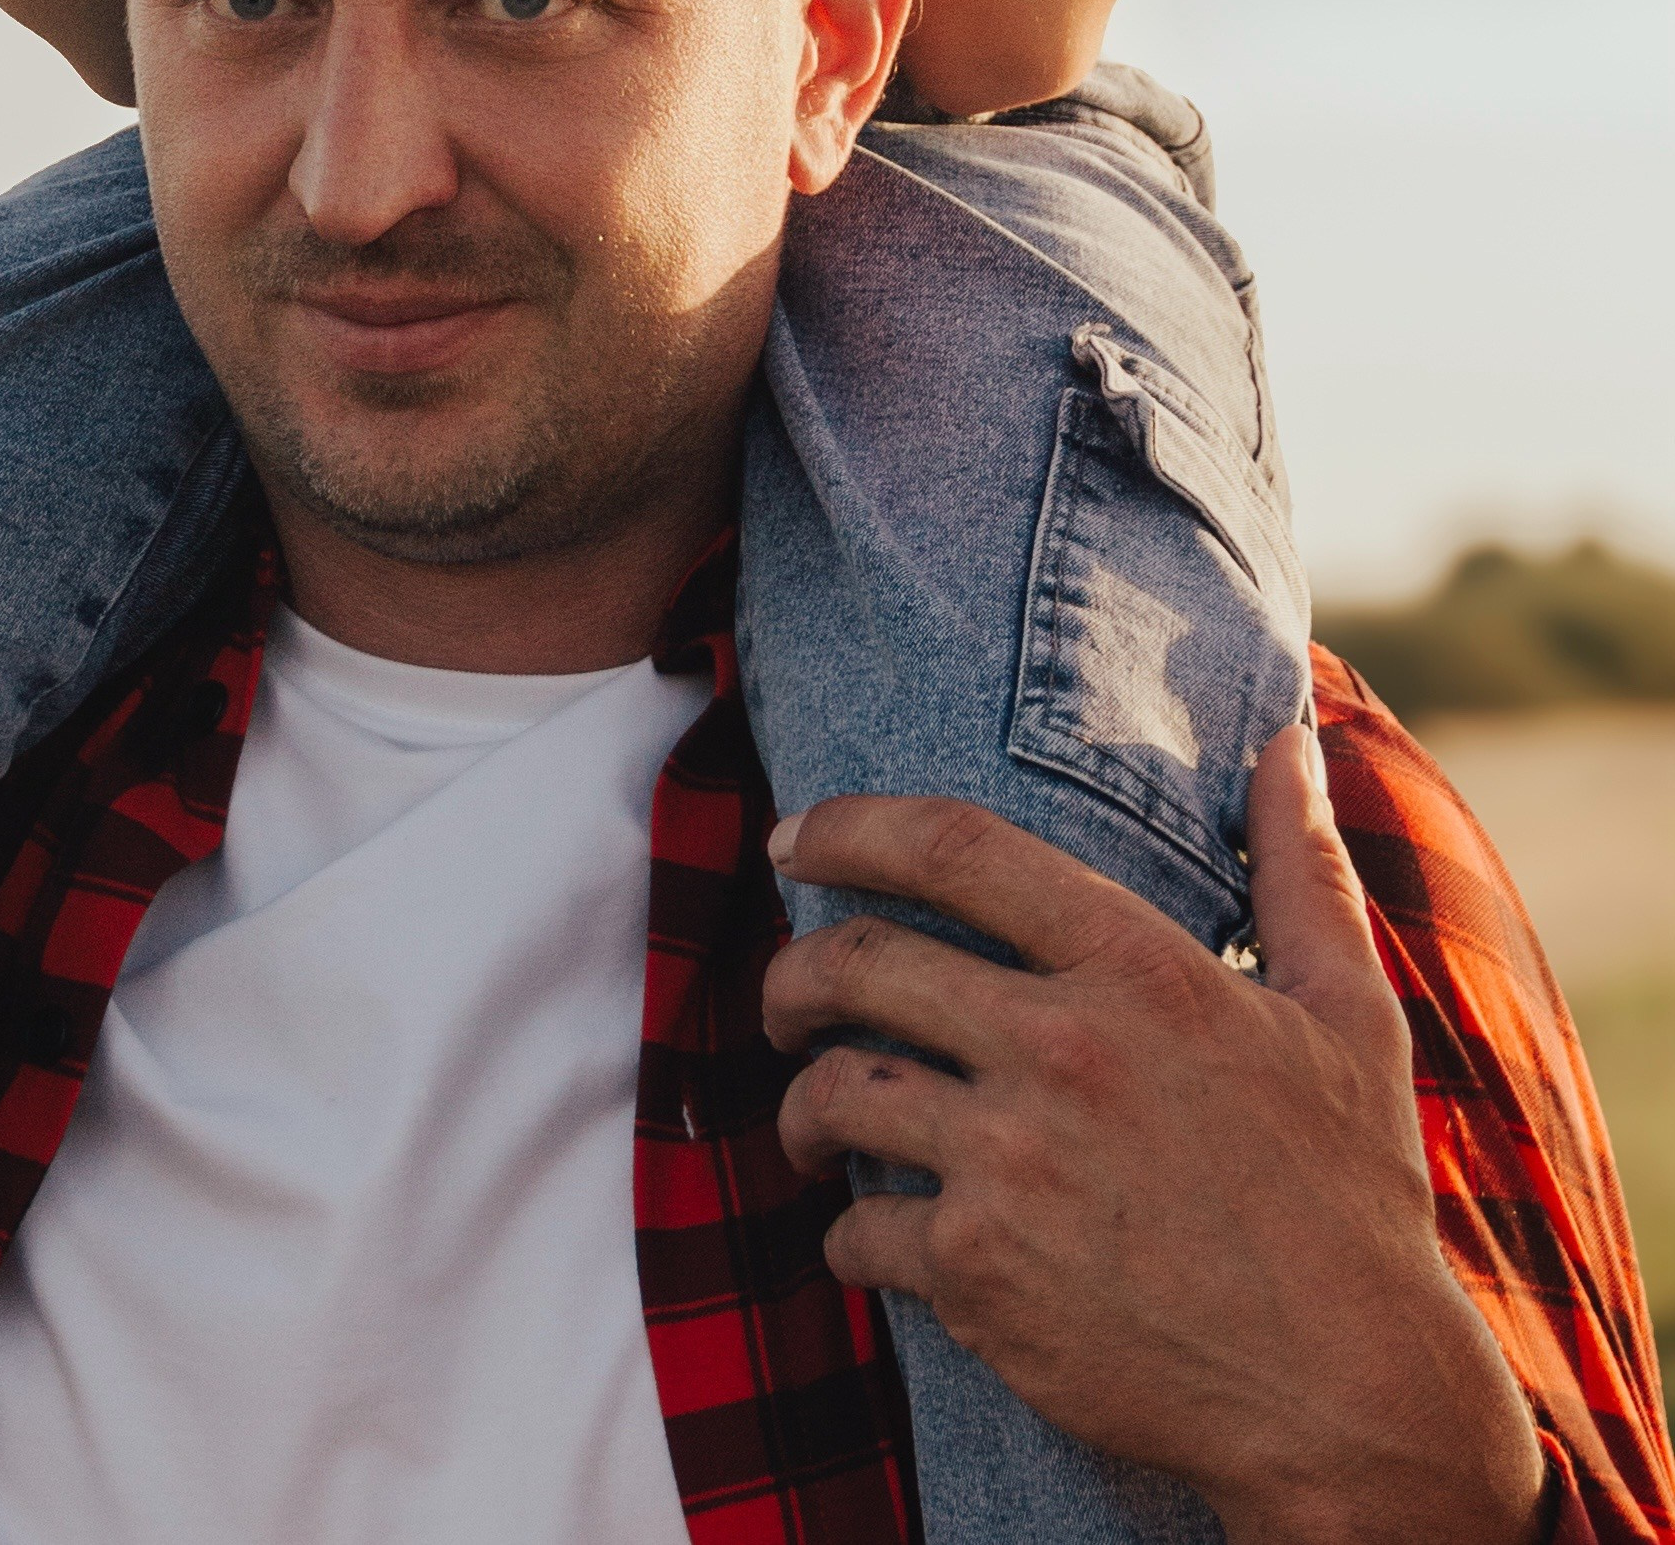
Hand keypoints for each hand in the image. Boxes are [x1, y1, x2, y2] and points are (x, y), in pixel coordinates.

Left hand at [763, 732, 1547, 1544]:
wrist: (1353, 1397)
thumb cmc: (1353, 1200)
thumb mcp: (1350, 1016)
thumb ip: (1301, 866)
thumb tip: (1290, 739)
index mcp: (1137, 972)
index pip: (954, 848)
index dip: (850, 826)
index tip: (797, 836)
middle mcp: (1061, 1052)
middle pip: (858, 962)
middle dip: (792, 975)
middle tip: (784, 1001)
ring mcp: (1013, 1165)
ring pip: (837, 1094)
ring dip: (800, 1106)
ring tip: (809, 1122)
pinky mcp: (983, 1276)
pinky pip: (859, 1232)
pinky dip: (847, 1238)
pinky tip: (869, 1242)